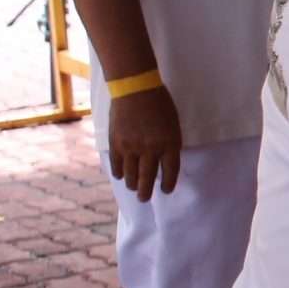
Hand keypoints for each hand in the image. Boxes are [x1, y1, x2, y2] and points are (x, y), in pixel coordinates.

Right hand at [107, 85, 182, 201]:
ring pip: (130, 175)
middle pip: (148, 179)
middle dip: (146, 192)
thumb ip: (169, 143)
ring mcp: (131, 148)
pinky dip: (118, 173)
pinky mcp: (116, 143)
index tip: (166, 190)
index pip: (171, 172)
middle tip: (145, 199)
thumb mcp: (173, 124)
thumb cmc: (160, 103)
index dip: (168, 184)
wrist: (135, 89)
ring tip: (134, 189)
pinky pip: (117, 165)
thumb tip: (163, 161)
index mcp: (170, 144)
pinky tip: (121, 176)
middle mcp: (151, 149)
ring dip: (133, 185)